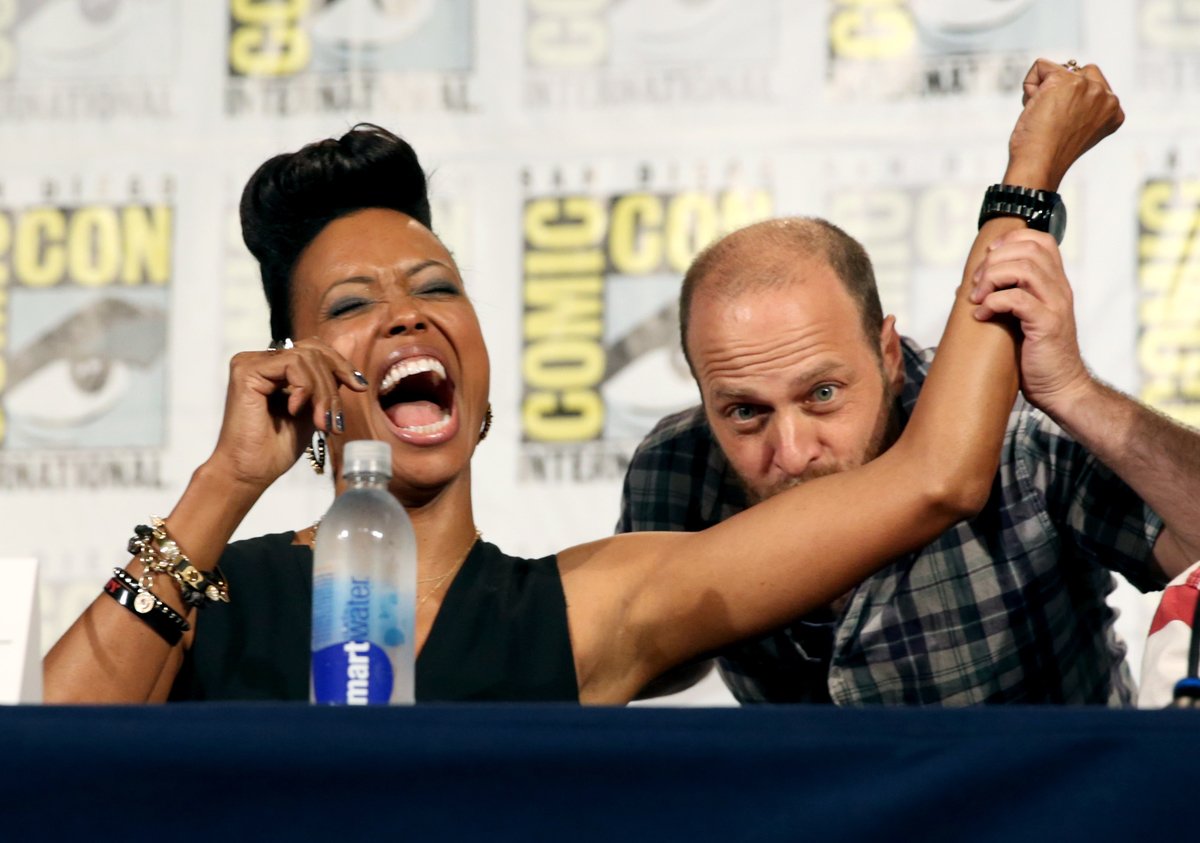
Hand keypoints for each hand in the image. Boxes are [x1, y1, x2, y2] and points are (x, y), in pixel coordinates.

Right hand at [206, 338, 367, 492]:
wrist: (250, 472)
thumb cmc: (277, 448)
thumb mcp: (312, 410)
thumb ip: (324, 387)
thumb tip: (351, 372)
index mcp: (274, 368)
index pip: (314, 350)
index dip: (340, 364)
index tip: (360, 387)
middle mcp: (261, 360)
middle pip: (313, 352)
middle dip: (332, 387)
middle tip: (334, 420)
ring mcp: (251, 362)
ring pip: (306, 357)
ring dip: (322, 392)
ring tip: (321, 422)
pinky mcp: (246, 370)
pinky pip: (292, 363)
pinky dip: (304, 387)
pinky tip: (296, 411)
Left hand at [969, 230, 1091, 416]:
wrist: (1060, 388)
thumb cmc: (1036, 356)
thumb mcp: (1022, 319)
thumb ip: (1007, 297)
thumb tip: (967, 286)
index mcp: (1055, 283)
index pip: (1041, 240)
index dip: (1011, 239)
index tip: (988, 257)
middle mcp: (1059, 289)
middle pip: (1028, 249)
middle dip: (994, 261)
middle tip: (977, 284)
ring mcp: (1055, 305)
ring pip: (1024, 269)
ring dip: (992, 279)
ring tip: (977, 298)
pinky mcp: (1047, 325)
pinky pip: (1018, 300)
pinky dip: (994, 302)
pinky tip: (982, 315)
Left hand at [1006, 59, 1123, 189]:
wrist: (1039, 164)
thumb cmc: (1049, 154)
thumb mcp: (1078, 129)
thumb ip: (1083, 108)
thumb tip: (1066, 84)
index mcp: (1114, 111)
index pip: (1093, 87)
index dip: (1070, 103)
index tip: (1064, 126)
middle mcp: (1107, 97)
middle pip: (1080, 73)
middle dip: (1061, 90)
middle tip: (1052, 118)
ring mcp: (1088, 87)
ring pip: (1061, 69)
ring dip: (1044, 90)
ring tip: (1043, 115)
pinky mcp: (1065, 81)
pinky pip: (1040, 66)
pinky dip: (1030, 85)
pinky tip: (1033, 108)